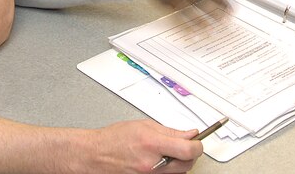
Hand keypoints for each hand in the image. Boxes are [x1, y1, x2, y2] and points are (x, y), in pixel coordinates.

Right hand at [86, 119, 202, 172]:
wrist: (96, 155)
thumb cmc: (114, 139)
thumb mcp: (144, 126)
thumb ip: (170, 131)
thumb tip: (190, 134)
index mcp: (152, 144)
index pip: (188, 149)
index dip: (198, 145)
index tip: (198, 141)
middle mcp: (152, 164)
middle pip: (187, 164)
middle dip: (190, 154)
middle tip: (185, 145)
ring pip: (178, 173)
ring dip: (180, 163)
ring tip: (169, 153)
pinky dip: (169, 170)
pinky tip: (161, 161)